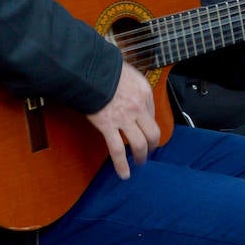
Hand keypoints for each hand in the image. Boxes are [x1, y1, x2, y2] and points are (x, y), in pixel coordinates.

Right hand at [86, 62, 160, 179]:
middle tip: (149, 152)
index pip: (152, 115)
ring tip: (139, 163)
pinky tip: (124, 174)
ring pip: (139, 144)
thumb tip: (137, 101)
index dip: (149, 125)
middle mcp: (138, 107)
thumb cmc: (108, 70)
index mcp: (145, 92)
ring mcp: (124, 118)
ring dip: (141, 156)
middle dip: (153, 146)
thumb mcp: (130, 73)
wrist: (91, 70)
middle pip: (153, 133)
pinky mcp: (108, 126)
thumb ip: (136, 88)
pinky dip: (122, 165)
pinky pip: (117, 150)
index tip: (145, 131)